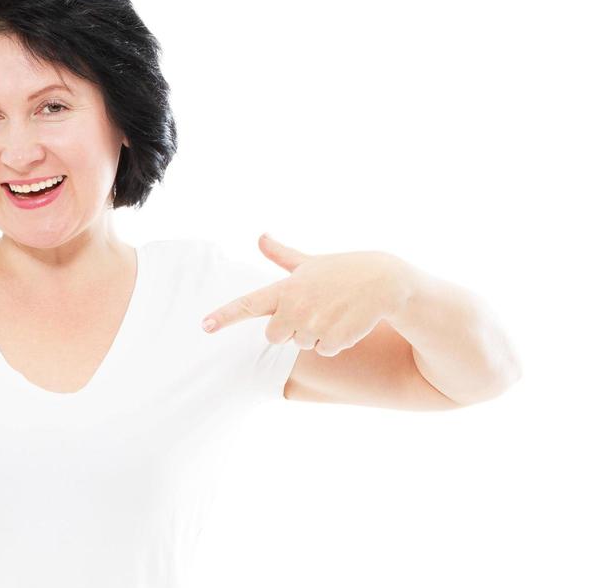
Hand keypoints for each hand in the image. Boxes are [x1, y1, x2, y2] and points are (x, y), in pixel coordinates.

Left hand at [200, 234, 417, 356]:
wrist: (383, 282)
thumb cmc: (344, 270)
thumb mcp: (311, 262)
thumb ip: (282, 255)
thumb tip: (260, 237)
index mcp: (287, 289)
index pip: (249, 304)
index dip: (225, 316)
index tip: (205, 325)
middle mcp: (296, 308)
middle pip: (275, 336)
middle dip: (290, 329)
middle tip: (313, 310)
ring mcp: (315, 325)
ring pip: (303, 344)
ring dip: (317, 334)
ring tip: (335, 312)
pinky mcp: (334, 339)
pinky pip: (324, 350)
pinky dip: (335, 341)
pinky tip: (347, 321)